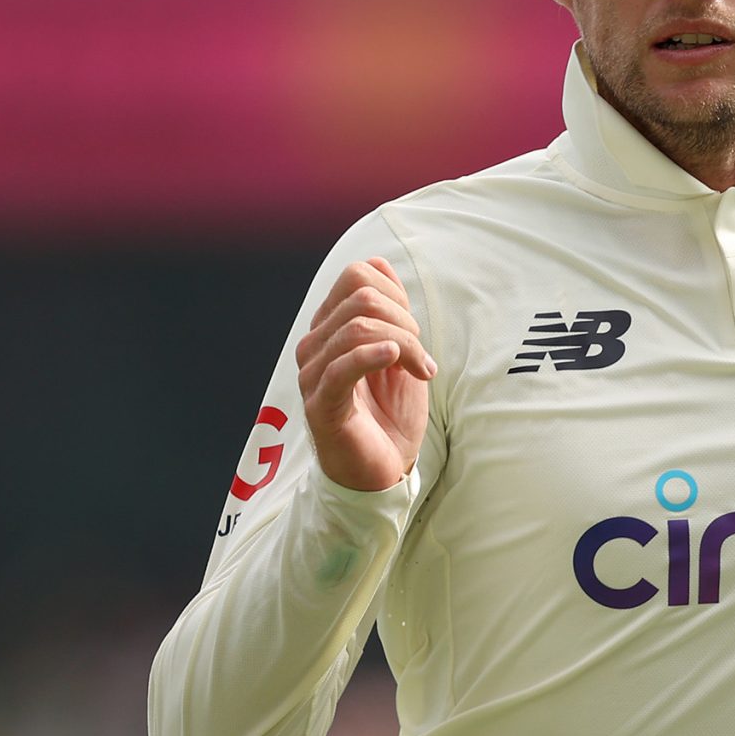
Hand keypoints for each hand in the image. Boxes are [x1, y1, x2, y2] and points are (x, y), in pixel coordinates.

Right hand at [297, 257, 435, 491]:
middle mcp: (314, 345)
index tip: (415, 333)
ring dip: (404, 344)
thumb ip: (390, 312)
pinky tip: (396, 360)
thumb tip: (380, 264)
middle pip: (360, 296)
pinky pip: (342, 366)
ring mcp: (313, 374)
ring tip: (421, 372)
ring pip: (358, 327)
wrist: (383, 471)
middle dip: (405, 320)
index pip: (356, 275)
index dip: (397, 294)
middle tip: (420, 357)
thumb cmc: (390, 415)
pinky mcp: (322, 405)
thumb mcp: (400, 354)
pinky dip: (373, 355)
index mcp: (330, 328)